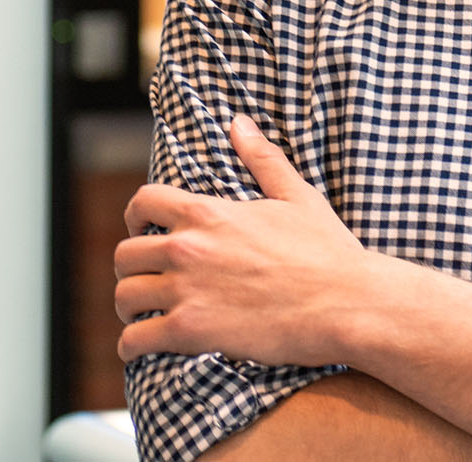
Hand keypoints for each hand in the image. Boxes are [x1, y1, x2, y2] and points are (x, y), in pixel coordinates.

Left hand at [115, 116, 381, 366]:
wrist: (345, 303)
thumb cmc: (327, 251)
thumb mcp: (296, 196)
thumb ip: (262, 158)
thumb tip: (240, 123)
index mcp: (207, 213)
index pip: (143, 202)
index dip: (135, 215)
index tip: (140, 229)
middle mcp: (187, 247)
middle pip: (125, 254)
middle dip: (130, 267)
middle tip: (144, 280)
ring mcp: (186, 290)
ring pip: (125, 296)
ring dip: (128, 307)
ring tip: (140, 316)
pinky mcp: (191, 331)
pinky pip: (136, 339)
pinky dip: (132, 346)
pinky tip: (141, 348)